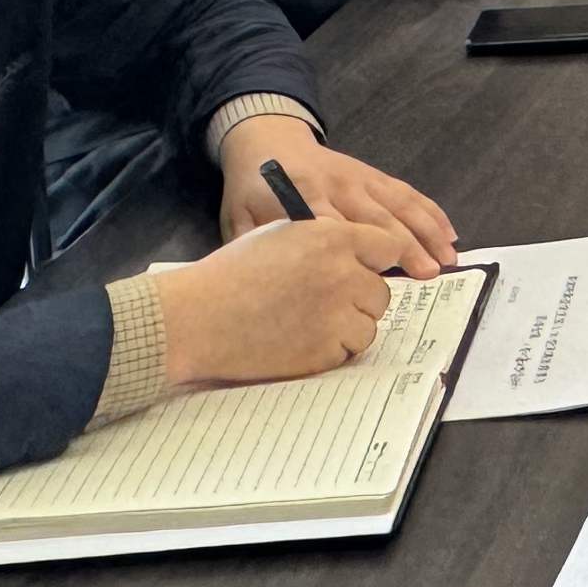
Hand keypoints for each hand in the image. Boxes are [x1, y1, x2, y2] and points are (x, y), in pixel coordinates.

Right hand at [156, 217, 402, 388]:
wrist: (198, 317)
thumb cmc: (233, 270)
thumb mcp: (283, 234)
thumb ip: (326, 238)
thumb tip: (356, 252)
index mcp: (334, 238)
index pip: (389, 247)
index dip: (377, 260)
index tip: (368, 270)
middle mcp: (343, 275)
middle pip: (382, 292)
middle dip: (361, 297)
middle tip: (331, 302)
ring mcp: (335, 317)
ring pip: (368, 325)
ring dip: (350, 326)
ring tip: (313, 322)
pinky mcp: (323, 352)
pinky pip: (346, 351)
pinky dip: (332, 349)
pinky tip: (302, 340)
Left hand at [213, 128, 455, 268]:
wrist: (267, 139)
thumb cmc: (251, 189)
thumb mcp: (238, 219)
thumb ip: (254, 248)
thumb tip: (269, 284)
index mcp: (301, 198)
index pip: (332, 226)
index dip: (355, 250)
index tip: (377, 279)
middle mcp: (338, 186)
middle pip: (376, 218)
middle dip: (405, 245)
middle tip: (429, 273)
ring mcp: (360, 178)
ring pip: (399, 205)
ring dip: (426, 231)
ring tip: (449, 258)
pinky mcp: (373, 174)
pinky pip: (406, 193)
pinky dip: (430, 211)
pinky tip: (449, 232)